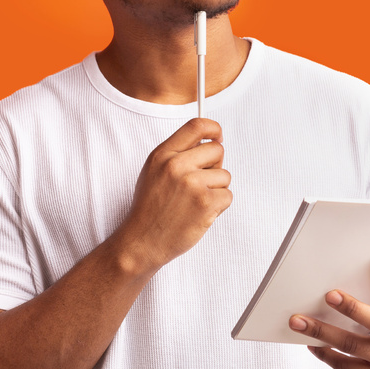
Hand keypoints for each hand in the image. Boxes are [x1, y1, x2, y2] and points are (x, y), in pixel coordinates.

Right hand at [116, 118, 231, 271]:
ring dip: (216, 190)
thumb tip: (210, 143)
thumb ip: (177, 154)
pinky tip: (199, 213)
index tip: (217, 136)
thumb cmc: (149, 209)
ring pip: (225, 175)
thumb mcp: (153, 172)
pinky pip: (227, 196)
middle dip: (215, 166)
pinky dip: (219, 207)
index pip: (196, 126)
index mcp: (163, 155)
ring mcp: (192, 183)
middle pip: (217, 150)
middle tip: (201, 183)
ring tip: (195, 202)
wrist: (142, 241)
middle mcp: (176, 165)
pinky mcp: (205, 202)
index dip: (213, 128)